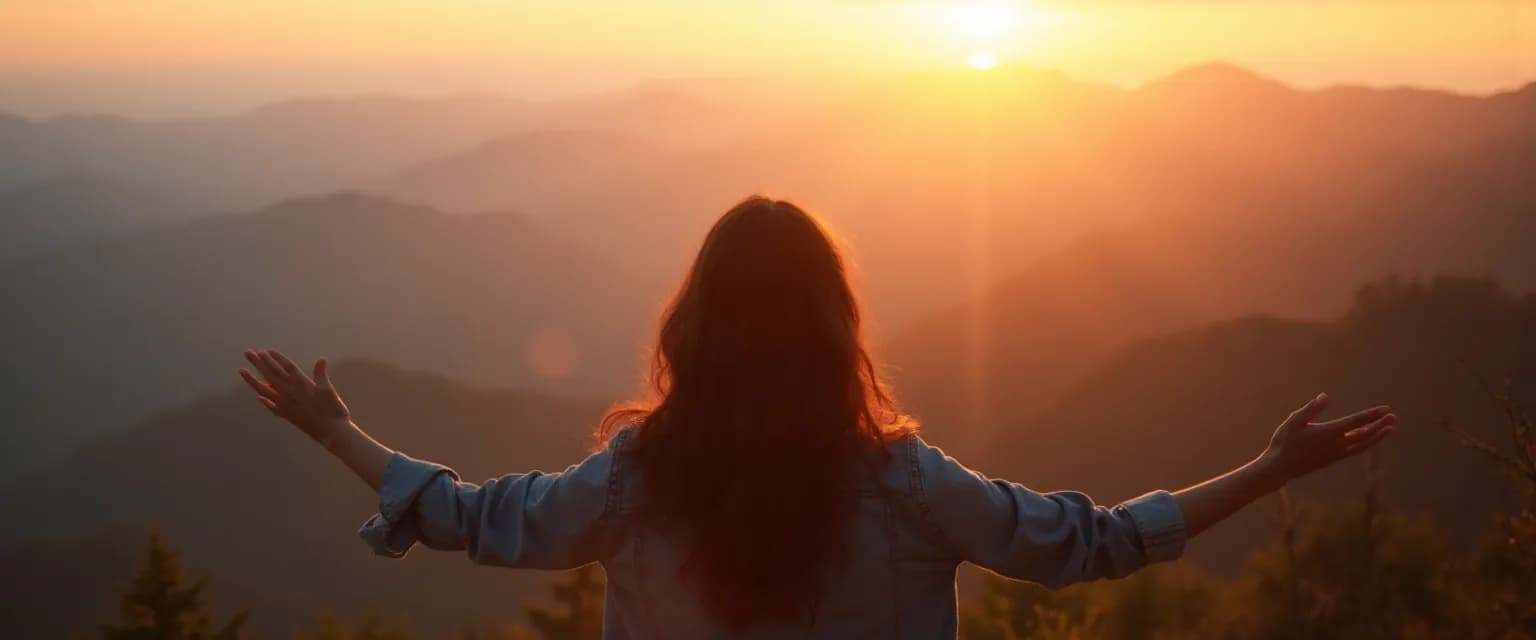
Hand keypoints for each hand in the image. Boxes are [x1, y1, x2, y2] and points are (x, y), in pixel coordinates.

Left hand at [239, 349, 352, 446]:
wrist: (331, 433)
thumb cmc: (333, 411)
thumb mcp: (329, 391)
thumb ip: (321, 375)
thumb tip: (321, 360)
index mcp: (302, 384)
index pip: (286, 368)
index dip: (276, 359)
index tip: (265, 351)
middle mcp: (290, 393)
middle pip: (271, 375)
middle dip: (259, 363)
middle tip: (247, 353)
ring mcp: (286, 405)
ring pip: (265, 389)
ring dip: (253, 380)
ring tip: (242, 371)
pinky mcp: (287, 415)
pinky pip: (271, 407)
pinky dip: (264, 401)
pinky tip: (259, 397)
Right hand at [1259, 393, 1396, 484]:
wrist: (1280, 468)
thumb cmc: (1284, 442)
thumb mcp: (1294, 421)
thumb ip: (1311, 409)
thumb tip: (1325, 396)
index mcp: (1329, 432)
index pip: (1356, 422)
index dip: (1372, 415)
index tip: (1386, 409)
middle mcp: (1337, 444)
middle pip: (1365, 434)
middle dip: (1380, 425)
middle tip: (1393, 417)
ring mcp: (1336, 454)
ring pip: (1363, 445)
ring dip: (1378, 436)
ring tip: (1389, 428)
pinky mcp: (1333, 459)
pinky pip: (1356, 450)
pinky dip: (1366, 443)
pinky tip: (1369, 439)